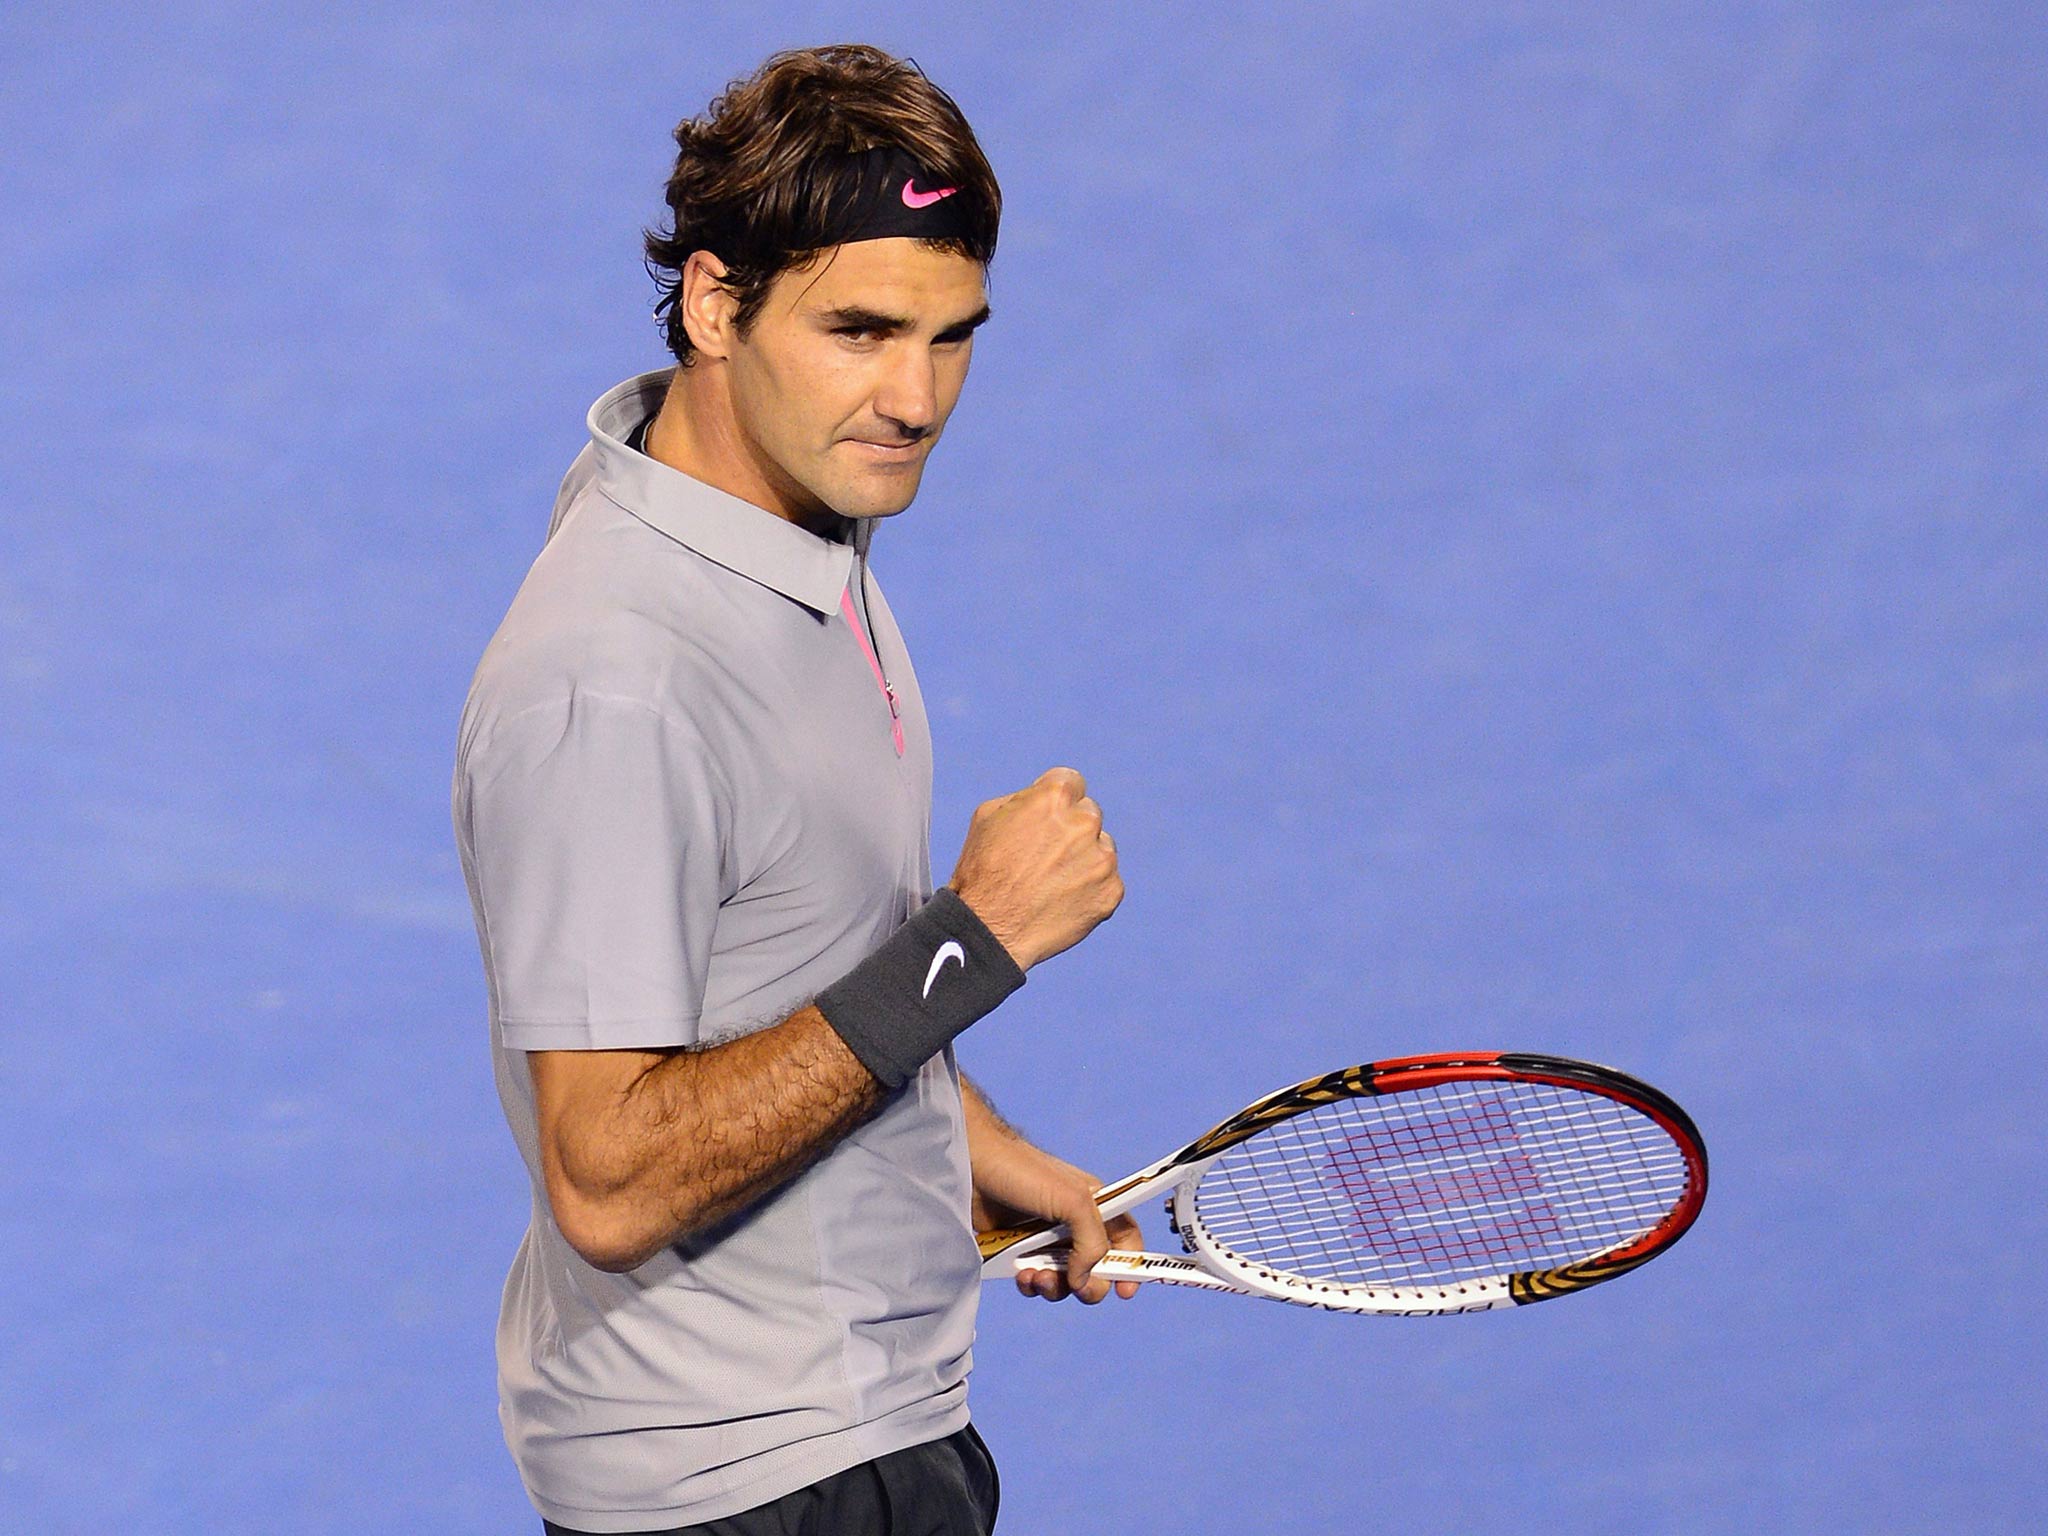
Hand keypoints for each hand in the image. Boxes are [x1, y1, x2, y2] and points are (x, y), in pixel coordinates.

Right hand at [949, 767, 1122, 970]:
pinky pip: (1107, 881)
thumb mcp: (989, 816)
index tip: (1046, 821)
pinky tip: (1062, 901)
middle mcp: (1084, 822)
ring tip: (1050, 883)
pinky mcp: (1111, 891)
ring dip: (1084, 860)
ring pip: (1101, 848)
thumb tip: (1047, 795)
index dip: (1056, 802)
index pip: (1072, 783)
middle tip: (1044, 857)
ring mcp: (1102, 858)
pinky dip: (1090, 890)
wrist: (990, 929)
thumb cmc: (982, 871)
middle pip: (1088, 815)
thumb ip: (1027, 797)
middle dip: (1071, 830)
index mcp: (1054, 797)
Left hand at [972, 1147, 1142, 1304]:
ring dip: (1055, 1288)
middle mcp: (1073, 1225)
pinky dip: (1032, 1285)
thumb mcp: (1071, 1201)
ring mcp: (1045, 1240)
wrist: (970, 1167)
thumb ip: (1091, 1242)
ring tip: (1037, 1276)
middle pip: (1097, 1270)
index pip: (1125, 1240)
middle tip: (1075, 1285)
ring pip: (1065, 1281)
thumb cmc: (1022, 1171)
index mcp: (1094, 1207)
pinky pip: (1035, 1281)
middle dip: (1089, 1285)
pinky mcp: (1017, 1251)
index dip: (1132, 1265)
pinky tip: (1021, 1276)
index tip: (1125, 1291)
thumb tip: (1084, 1279)